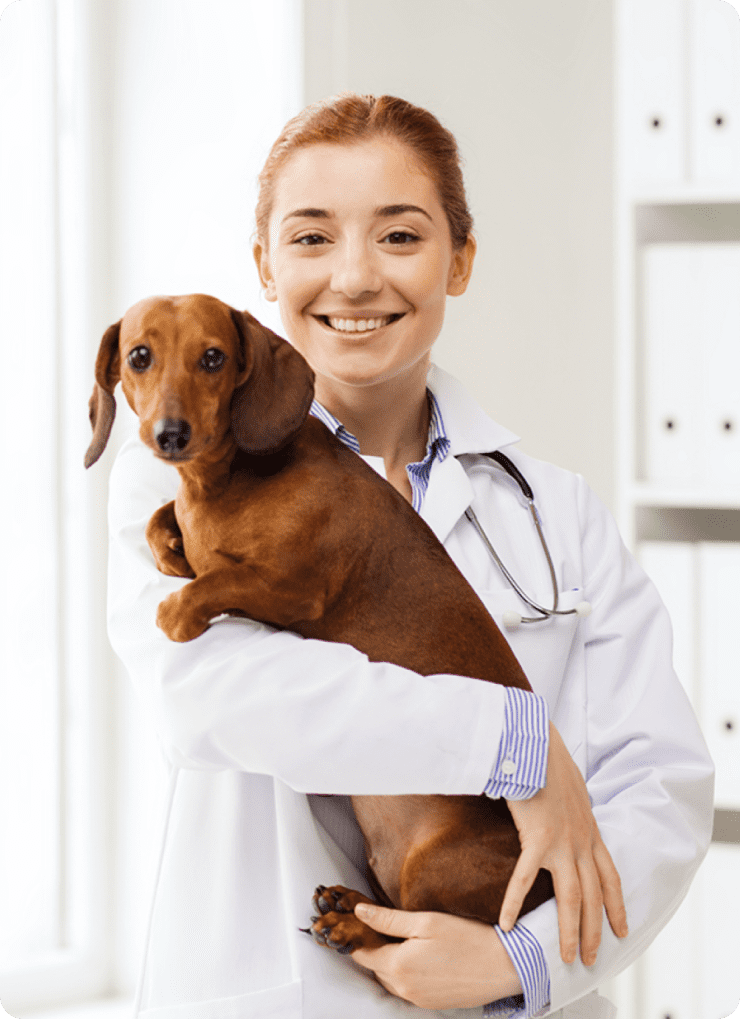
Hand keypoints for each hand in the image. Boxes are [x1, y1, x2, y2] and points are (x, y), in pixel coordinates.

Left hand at [351, 902, 521, 1009]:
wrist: (503, 966)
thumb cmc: (467, 938)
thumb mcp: (426, 921)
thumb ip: (389, 919)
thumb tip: (359, 912)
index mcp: (399, 966)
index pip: (362, 954)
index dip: (357, 937)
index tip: (356, 922)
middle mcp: (404, 988)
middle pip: (375, 967)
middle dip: (374, 948)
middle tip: (382, 924)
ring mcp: (418, 999)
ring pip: (391, 979)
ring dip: (390, 961)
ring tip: (403, 939)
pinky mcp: (431, 1003)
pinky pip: (407, 988)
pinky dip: (406, 973)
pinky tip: (421, 956)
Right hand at [499, 722, 628, 965]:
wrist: (537, 744)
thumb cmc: (549, 760)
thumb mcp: (573, 788)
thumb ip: (574, 808)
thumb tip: (569, 814)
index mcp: (590, 830)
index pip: (611, 877)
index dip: (617, 906)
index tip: (621, 930)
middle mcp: (581, 841)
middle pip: (594, 896)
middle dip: (595, 931)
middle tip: (591, 959)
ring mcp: (561, 842)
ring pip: (571, 897)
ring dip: (570, 930)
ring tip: (567, 956)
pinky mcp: (536, 838)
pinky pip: (523, 879)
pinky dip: (514, 903)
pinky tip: (508, 924)